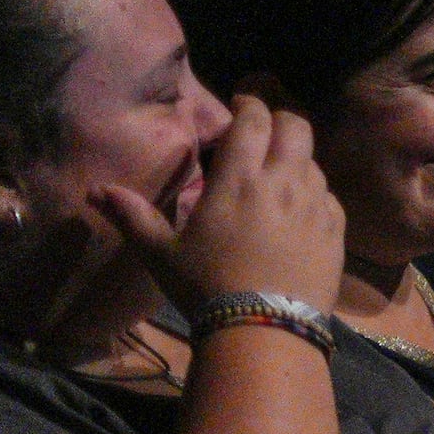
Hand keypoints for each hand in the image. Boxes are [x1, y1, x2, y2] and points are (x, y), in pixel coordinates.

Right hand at [102, 95, 348, 309]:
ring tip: (275, 172)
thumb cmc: (207, 287)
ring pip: (314, 159)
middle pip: (296, 126)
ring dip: (296, 156)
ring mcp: (316, 205)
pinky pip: (328, 194)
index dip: (249, 104)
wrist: (265, 330)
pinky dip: (313, 190)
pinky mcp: (337, 229)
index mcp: (241, 178)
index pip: (254, 119)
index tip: (239, 105)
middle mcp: (285, 182)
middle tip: (261, 129)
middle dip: (279, 119)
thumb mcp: (161, 253)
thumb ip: (133, 217)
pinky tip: (297, 207)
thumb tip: (96, 191)